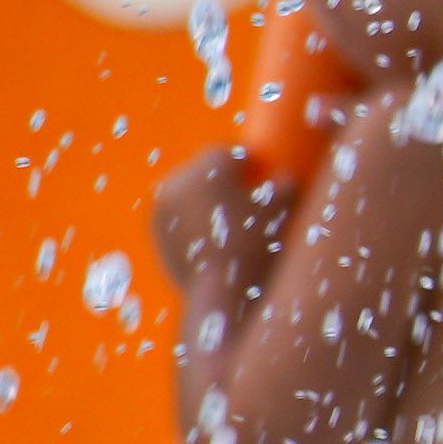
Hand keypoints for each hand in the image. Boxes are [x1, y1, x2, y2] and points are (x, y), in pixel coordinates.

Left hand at [149, 145, 292, 301]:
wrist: (219, 290)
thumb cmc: (253, 246)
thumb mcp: (279, 213)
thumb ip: (285, 187)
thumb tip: (287, 178)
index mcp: (209, 166)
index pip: (229, 153)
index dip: (248, 164)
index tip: (261, 178)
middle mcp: (179, 178)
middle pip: (204, 171)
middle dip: (222, 181)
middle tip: (244, 200)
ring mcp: (163, 205)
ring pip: (188, 192)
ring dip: (205, 200)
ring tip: (227, 222)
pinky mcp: (155, 230)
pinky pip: (177, 215)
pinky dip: (191, 220)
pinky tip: (210, 239)